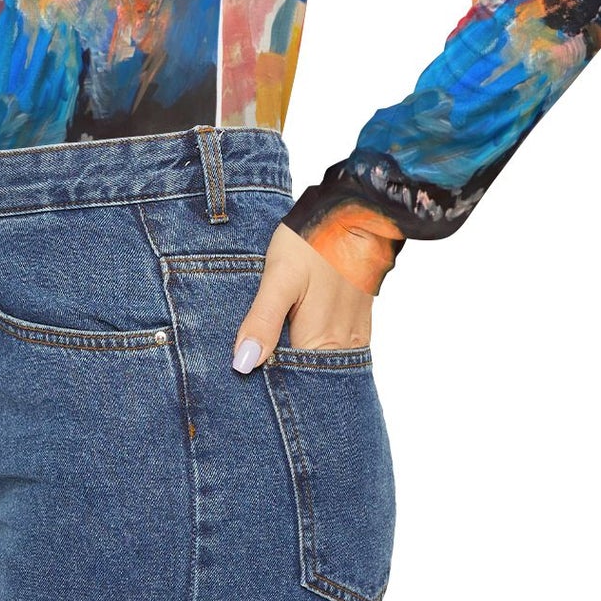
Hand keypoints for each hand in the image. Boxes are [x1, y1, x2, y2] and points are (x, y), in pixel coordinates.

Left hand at [231, 223, 373, 370]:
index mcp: (320, 341)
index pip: (290, 384)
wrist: (356, 212)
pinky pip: (336, 351)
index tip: (242, 381)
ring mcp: (354, 336)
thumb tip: (244, 364)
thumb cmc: (313, 241)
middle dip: (281, 382)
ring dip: (298, 367)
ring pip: (321, 365)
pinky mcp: (358, 322)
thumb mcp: (279, 276)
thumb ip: (263, 321)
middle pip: (308, 379)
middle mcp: (342, 346)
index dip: (265, 388)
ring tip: (269, 358)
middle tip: (249, 372)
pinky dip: (315, 353)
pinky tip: (295, 343)